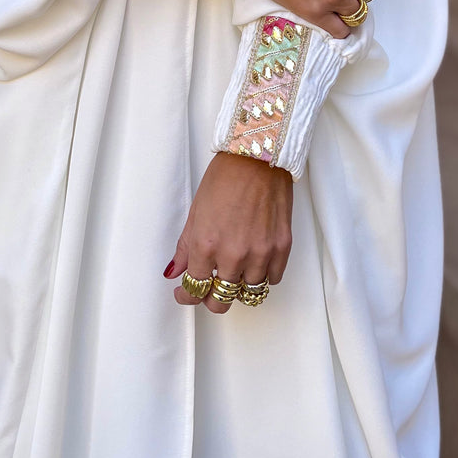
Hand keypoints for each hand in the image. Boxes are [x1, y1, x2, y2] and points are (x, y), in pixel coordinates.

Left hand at [164, 152, 292, 313]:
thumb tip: (175, 272)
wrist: (257, 157)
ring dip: (239, 286)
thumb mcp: (196, 212)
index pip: (194, 288)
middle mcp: (233, 255)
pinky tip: (255, 263)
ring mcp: (260, 253)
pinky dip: (262, 276)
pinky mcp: (282, 247)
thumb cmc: (225, 177)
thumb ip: (185, 247)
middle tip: (210, 290)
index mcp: (206, 245)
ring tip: (235, 273)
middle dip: (211, 299)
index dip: (187, 296)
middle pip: (221, 300)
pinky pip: (272, 280)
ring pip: (249, 293)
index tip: (186, 293)